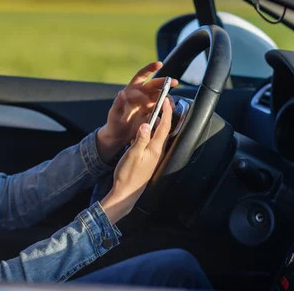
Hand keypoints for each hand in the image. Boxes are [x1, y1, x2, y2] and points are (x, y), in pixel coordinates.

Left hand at [96, 61, 176, 161]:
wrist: (118, 136)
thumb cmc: (113, 123)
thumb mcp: (114, 114)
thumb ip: (117, 104)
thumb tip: (122, 92)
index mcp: (131, 91)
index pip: (141, 76)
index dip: (150, 69)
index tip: (159, 64)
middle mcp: (140, 95)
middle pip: (154, 85)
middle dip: (165, 82)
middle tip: (174, 83)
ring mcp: (147, 103)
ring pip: (160, 95)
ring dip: (167, 97)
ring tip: (171, 103)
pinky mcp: (151, 112)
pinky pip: (162, 107)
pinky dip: (167, 107)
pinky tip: (170, 110)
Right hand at [100, 97, 172, 223]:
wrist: (126, 192)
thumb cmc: (128, 174)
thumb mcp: (132, 155)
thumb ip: (140, 139)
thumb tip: (145, 124)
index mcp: (155, 148)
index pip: (164, 126)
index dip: (166, 112)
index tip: (166, 100)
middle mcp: (158, 151)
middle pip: (164, 128)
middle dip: (165, 114)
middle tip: (163, 101)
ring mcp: (154, 155)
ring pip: (159, 134)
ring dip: (159, 121)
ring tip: (156, 111)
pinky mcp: (149, 157)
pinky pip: (153, 139)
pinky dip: (152, 130)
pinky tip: (146, 128)